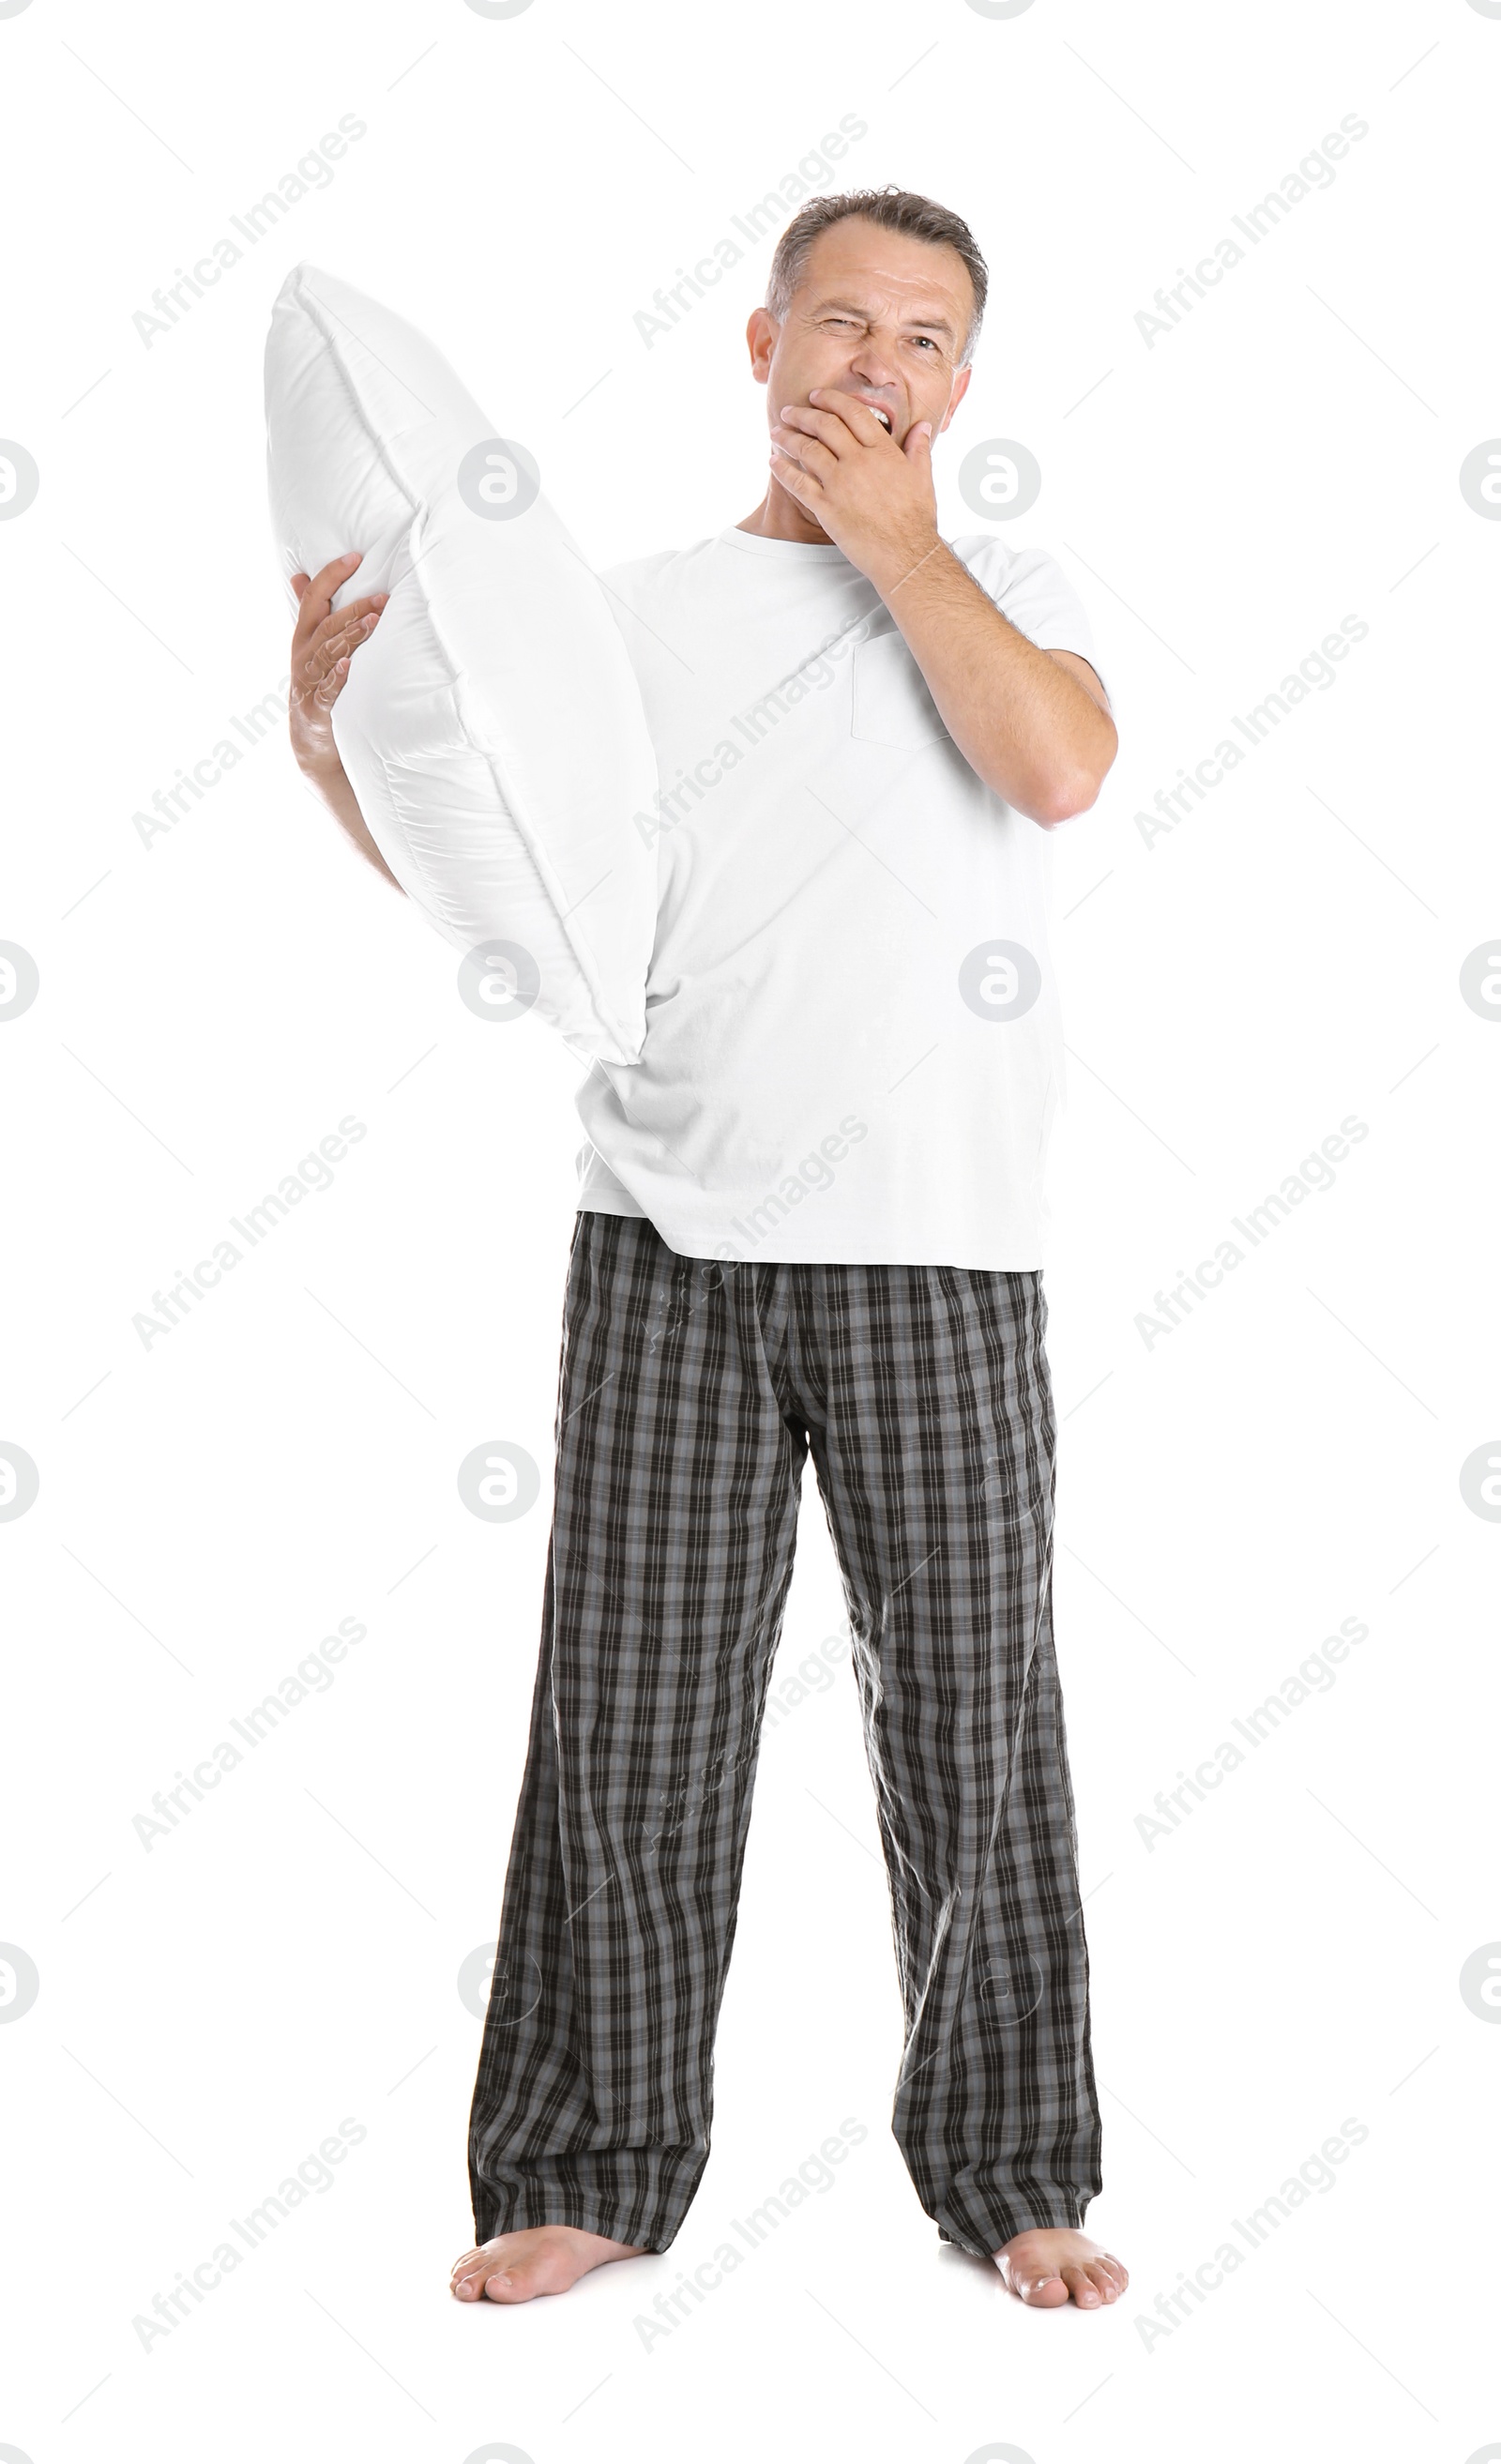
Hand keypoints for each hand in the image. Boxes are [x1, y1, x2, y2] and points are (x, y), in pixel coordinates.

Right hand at [288, 550, 387, 775]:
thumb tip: (299, 574)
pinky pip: (327, 690)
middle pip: (327, 623)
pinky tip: (350, 664)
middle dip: (355, 607)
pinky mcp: (318, 708)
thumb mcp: (310, 647)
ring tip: (374, 620)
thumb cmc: (317, 684)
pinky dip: (338, 676)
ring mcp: (309, 681)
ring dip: (351, 635)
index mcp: (304, 636)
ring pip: (329, 652)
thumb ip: (310, 612)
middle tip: (384, 597)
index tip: (356, 556)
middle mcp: (303, 654)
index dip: (332, 575)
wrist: (310, 742)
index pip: (314, 597)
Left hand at [769, 390, 937, 593]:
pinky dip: (782, 469)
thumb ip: (919, 448)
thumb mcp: (923, 477)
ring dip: (788, 437)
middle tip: (789, 411)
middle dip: (803, 414)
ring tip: (777, 432)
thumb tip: (923, 426)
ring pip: (807, 449)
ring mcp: (841, 484)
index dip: (831, 400)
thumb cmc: (916, 518)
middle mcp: (859, 461)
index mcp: (883, 450)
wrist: (906, 554)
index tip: (817, 396)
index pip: (853, 412)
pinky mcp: (827, 508)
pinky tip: (773, 460)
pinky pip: (798, 483)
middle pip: (825, 426)